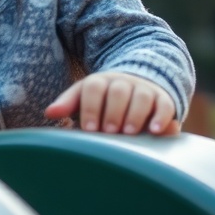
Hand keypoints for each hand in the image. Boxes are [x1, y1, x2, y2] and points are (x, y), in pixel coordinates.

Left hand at [44, 72, 179, 135]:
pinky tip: (154, 131)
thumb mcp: (83, 98)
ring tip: (128, 133)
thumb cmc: (101, 100)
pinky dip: (161, 117)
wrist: (134, 85)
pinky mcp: (163, 99)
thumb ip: (68, 104)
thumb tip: (49, 112)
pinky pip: (164, 105)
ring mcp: (144, 89)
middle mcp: (122, 82)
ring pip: (142, 96)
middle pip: (118, 91)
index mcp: (99, 82)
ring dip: (135, 114)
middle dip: (113, 112)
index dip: (91, 108)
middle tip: (109, 131)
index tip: (89, 129)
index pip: (93, 88)